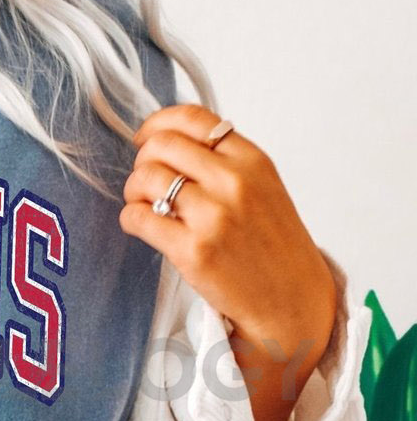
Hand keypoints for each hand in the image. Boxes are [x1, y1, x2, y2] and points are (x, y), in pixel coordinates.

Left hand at [120, 105, 338, 420]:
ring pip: (145, 179)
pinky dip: (131, 219)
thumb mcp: (263, 188)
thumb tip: (173, 145)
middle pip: (161, 146)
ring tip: (144, 206)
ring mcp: (212, 217)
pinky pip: (138, 218)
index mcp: (251, 160)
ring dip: (134, 191)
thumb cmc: (273, 248)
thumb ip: (225, 163)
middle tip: (145, 181)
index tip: (146, 138)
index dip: (158, 124)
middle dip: (142, 161)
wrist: (289, 300)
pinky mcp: (192, 252)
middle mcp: (233, 182)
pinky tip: (142, 226)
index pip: (193, 119)